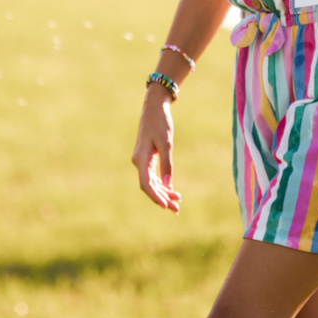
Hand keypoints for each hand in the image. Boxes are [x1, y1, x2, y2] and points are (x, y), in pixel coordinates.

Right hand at [131, 86, 180, 213]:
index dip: (155, 196)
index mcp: (141, 159)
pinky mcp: (147, 158)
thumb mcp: (166, 143)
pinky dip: (161, 183)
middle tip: (177, 209)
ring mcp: (142, 160)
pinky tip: (171, 189)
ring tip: (177, 201)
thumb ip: (166, 163)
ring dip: (163, 192)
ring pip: (151, 182)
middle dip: (162, 198)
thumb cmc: (160, 123)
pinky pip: (152, 175)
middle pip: (149, 186)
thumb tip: (167, 184)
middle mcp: (139, 162)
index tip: (165, 206)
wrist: (154, 107)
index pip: (146, 184)